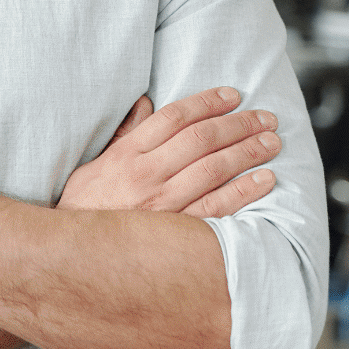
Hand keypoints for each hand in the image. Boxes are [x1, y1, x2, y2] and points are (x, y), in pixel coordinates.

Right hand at [58, 86, 280, 216]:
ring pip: (214, 168)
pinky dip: (245, 191)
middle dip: (238, 124)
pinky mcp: (177, 231)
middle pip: (200, 139)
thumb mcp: (96, 164)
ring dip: (248, 152)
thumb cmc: (87, 206)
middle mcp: (145, 174)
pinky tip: (265, 179)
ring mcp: (163, 203)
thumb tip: (147, 103)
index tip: (232, 95)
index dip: (206, 102)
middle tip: (265, 117)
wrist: (77, 253)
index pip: (173, 117)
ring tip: (271, 141)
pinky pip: (218, 207)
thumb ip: (125, 134)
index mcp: (126, 154)